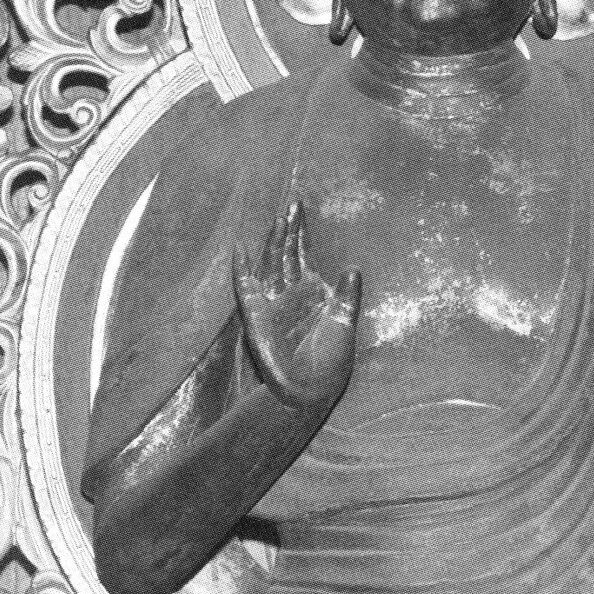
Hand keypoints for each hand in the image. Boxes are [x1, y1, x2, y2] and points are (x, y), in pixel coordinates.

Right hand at [234, 201, 360, 408]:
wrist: (310, 391)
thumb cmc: (327, 362)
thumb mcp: (344, 324)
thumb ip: (347, 296)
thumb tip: (353, 268)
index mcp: (311, 293)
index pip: (302, 254)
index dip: (301, 231)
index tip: (300, 206)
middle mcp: (290, 293)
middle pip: (286, 253)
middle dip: (289, 228)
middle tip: (293, 202)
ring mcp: (273, 303)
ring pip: (272, 264)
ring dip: (274, 241)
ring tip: (279, 217)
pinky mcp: (259, 316)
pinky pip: (247, 288)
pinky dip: (243, 268)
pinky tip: (241, 248)